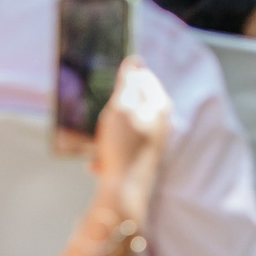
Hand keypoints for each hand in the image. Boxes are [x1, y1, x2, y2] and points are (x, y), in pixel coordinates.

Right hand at [89, 59, 170, 222]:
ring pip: (121, 129)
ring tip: (98, 145)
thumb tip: (135, 60)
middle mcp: (160, 123)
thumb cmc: (122, 148)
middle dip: (111, 110)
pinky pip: (117, 150)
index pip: (146, 78)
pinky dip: (105, 154)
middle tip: (102, 117)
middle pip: (132, 104)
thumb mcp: (120, 108)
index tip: (110, 77)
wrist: (123, 194)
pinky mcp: (138, 160)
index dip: (127, 76)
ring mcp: (150, 142)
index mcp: (160, 106)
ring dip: (105, 136)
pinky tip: (95, 163)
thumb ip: (127, 84)